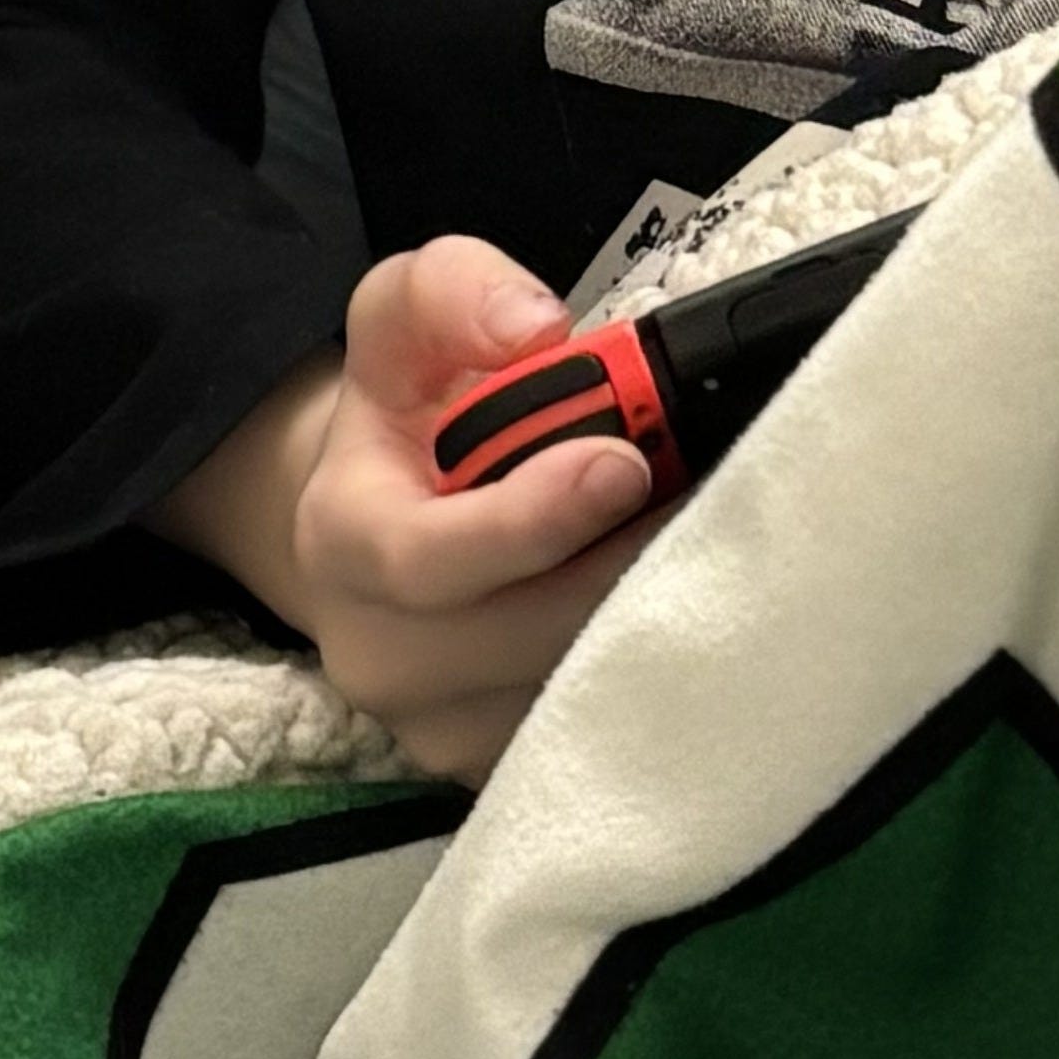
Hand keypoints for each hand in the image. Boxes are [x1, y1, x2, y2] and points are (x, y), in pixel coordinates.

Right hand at [159, 237, 662, 784]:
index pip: (428, 561)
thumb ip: (455, 291)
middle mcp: (380, 657)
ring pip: (575, 692)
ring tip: (703, 540)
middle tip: (714, 498)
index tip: (624, 464)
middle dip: (626, 565)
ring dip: (653, 614)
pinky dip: (651, 667)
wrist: (381, 522)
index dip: (532, 521)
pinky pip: (598, 730)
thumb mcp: (404, 315)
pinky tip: (679, 601)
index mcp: (343, 544)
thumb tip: (535, 330)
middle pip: (525, 636)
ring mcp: (442, 729)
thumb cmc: (408, 415)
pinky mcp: (502, 768)